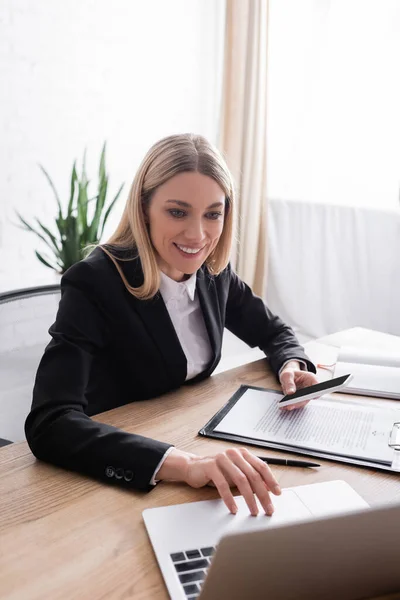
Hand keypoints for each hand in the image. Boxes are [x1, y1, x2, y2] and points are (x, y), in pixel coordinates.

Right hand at [157, 447, 280, 515]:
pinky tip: (233, 508)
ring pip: (241, 480)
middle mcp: (234, 454)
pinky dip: (230, 498)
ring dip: (249, 498)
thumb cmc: (217, 472)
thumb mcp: (236, 474)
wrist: (193, 467)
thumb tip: (268, 489)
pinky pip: (223, 485)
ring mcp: (222, 458)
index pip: (261, 466)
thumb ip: (250, 478)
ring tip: (254, 511)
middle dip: (262, 494)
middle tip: (268, 508)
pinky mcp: (211, 466)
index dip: (271, 480)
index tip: (277, 494)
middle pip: (253, 475)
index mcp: (243, 454)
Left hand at [279, 360, 318, 410]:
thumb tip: (291, 392)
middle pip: (309, 396)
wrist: (289, 377)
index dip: (316, 392)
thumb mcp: (287, 375)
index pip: (317, 386)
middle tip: (293, 404)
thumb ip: (289, 383)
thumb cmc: (290, 374)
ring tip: (287, 407)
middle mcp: (311, 388)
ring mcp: (306, 395)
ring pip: (303, 402)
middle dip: (301, 401)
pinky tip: (284, 407)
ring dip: (295, 405)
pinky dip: (291, 405)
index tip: (313, 396)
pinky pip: (297, 404)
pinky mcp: (300, 400)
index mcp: (311, 378)